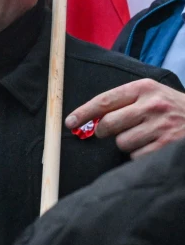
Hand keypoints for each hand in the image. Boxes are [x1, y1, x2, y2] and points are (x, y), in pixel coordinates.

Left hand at [65, 78, 184, 158]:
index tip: (70, 122)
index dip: (83, 113)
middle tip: (111, 131)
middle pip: (108, 123)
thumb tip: (91, 119)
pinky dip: (140, 155)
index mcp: (143, 88)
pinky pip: (136, 156)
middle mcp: (152, 105)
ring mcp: (161, 126)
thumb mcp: (152, 94)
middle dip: (104, 131)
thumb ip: (124, 102)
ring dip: (126, 144)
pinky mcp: (167, 145)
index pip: (104, 100)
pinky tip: (153, 146)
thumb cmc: (173, 108)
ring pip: (121, 142)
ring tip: (144, 136)